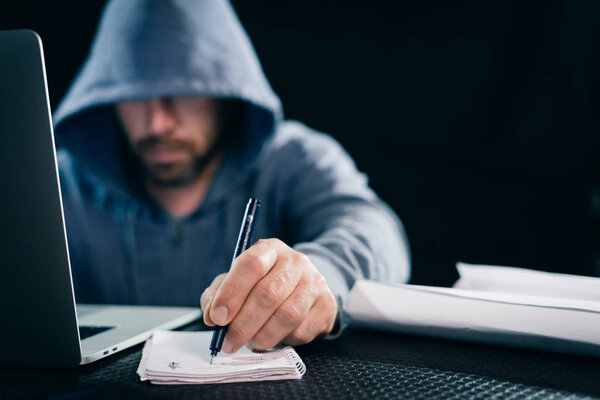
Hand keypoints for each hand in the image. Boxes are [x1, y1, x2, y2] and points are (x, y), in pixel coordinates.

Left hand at [200, 238, 337, 352]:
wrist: (305, 287)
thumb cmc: (263, 284)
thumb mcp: (237, 281)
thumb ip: (217, 295)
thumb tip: (212, 316)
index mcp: (270, 249)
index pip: (251, 264)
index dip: (232, 292)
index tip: (218, 317)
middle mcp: (295, 261)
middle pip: (268, 294)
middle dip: (243, 324)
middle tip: (229, 342)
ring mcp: (314, 282)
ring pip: (287, 315)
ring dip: (263, 336)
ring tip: (251, 343)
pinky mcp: (326, 305)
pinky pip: (303, 330)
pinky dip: (284, 340)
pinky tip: (275, 337)